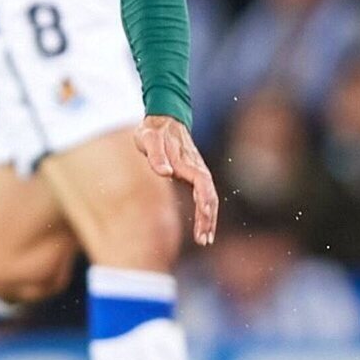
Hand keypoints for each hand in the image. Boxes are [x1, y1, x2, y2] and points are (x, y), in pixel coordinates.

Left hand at [135, 115, 219, 245]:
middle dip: (208, 218)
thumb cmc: (153, 131)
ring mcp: (198, 173)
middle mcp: (197, 168)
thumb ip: (156, 155)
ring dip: (209, 219)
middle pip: (209, 195)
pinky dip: (206, 213)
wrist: (163, 120)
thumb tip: (165, 172)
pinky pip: (204, 197)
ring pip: (209, 198)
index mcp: (187, 161)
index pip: (202, 182)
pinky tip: (203, 228)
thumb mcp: (149, 139)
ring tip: (205, 240)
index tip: (205, 215)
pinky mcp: (195, 177)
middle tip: (204, 240)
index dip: (205, 199)